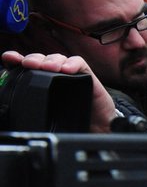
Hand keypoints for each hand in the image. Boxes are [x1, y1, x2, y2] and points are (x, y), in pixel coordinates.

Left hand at [2, 50, 116, 132]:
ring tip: (47, 67)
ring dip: (50, 60)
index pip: (26, 66)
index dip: (16, 60)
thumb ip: (34, 107)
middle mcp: (54, 76)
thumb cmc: (73, 120)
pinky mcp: (86, 75)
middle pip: (41, 59)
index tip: (9, 59)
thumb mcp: (48, 114)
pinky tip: (67, 69)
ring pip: (57, 58)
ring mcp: (70, 74)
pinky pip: (78, 62)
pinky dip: (71, 63)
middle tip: (28, 64)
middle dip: (33, 59)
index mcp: (41, 82)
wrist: (97, 128)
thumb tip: (15, 110)